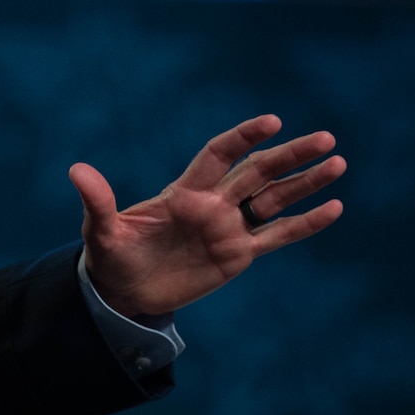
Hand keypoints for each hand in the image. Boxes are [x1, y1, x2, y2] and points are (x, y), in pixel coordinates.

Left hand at [71, 115, 345, 316]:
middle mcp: (213, 204)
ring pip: (274, 199)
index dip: (245, 137)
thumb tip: (76, 170)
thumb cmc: (111, 257)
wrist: (123, 292)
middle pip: (258, 172)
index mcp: (185, 191)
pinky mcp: (238, 255)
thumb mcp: (101, 233)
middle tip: (326, 139)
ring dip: (304, 183)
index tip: (272, 122)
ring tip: (337, 163)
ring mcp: (229, 228)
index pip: (221, 155)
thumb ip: (97, 202)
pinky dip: (305, 223)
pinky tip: (333, 207)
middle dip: (291, 156)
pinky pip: (277, 236)